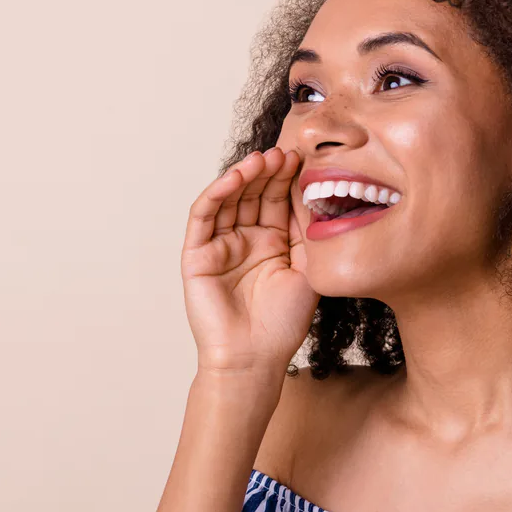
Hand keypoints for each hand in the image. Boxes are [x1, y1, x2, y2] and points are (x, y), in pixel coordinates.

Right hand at [181, 146, 318, 374]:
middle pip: (253, 193)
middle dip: (267, 172)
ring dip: (243, 176)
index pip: (276, 199)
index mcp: (271, 242)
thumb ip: (307, 231)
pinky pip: (204, 216)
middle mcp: (244, 238)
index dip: (287, 178)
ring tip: (263, 159)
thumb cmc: (283, 323)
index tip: (302, 158)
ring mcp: (219, 244)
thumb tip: (313, 189)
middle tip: (283, 153)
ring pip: (228, 199)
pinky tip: (235, 177)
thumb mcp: (307, 268)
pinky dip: (217, 193)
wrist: (254, 358)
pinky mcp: (197, 254)